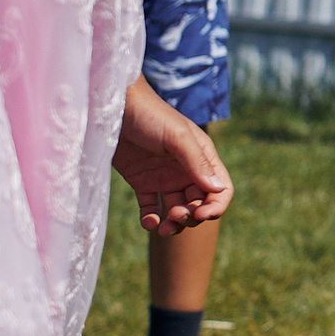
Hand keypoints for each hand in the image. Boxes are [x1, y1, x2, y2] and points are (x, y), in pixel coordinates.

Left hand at [115, 79, 230, 235]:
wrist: (114, 107)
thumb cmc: (150, 115)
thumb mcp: (177, 137)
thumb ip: (197, 163)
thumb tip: (218, 190)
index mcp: (202, 157)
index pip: (220, 189)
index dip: (216, 206)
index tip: (201, 214)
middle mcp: (186, 170)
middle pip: (200, 203)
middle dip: (192, 216)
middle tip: (176, 216)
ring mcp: (164, 177)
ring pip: (177, 209)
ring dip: (175, 222)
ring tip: (163, 227)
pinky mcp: (142, 182)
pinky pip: (152, 208)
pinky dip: (151, 220)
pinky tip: (148, 222)